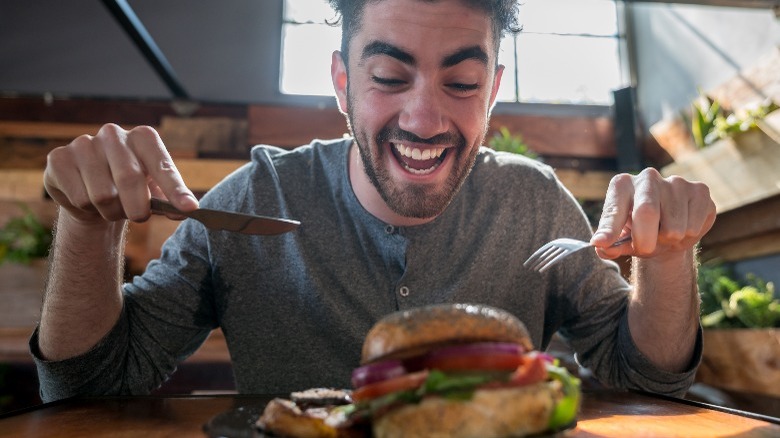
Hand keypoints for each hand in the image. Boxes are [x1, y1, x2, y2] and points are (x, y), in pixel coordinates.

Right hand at [44, 123, 198, 224]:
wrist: (91, 195)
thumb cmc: (130, 191)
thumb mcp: (155, 192)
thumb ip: (172, 199)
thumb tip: (189, 209)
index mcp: (143, 137)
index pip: (162, 164)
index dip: (175, 189)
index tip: (189, 209)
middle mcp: (113, 134)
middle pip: (130, 179)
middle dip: (138, 208)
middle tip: (138, 216)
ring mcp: (83, 144)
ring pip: (103, 195)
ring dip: (111, 212)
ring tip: (111, 206)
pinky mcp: (59, 158)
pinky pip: (80, 198)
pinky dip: (87, 209)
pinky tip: (87, 198)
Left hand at [590, 168, 715, 259]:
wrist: (670, 230)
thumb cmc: (639, 232)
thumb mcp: (621, 241)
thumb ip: (610, 246)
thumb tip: (601, 246)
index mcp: (622, 185)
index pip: (614, 209)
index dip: (609, 229)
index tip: (601, 243)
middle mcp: (647, 177)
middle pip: (647, 212)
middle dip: (645, 240)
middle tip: (645, 249)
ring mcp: (676, 181)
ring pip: (675, 228)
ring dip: (670, 240)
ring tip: (666, 234)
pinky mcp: (700, 190)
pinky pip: (694, 227)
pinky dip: (689, 237)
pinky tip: (684, 226)